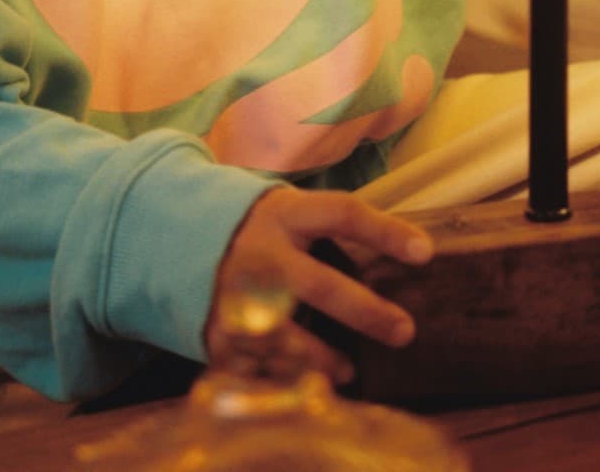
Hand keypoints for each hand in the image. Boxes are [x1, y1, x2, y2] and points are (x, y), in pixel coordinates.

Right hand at [205, 187, 432, 384]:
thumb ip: (330, 227)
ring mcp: (235, 295)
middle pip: (319, 284)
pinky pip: (255, 366)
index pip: (343, 214)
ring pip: (287, 335)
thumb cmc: (257, 227)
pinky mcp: (217, 333)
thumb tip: (405, 246)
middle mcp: (261, 253)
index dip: (385, 231)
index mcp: (285, 213)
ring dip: (322, 358)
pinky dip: (281, 381)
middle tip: (404, 331)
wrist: (174, 234)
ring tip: (350, 370)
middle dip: (365, 311)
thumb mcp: (287, 211)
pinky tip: (304, 390)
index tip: (426, 253)